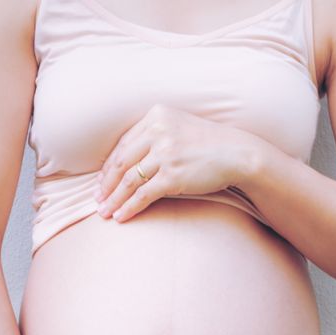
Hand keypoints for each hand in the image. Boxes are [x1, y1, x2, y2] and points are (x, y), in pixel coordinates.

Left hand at [95, 103, 258, 221]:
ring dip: (114, 199)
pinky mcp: (173, 176)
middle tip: (98, 200)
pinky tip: (122, 216)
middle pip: (121, 162)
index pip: (124, 144)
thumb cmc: (211, 144)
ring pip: (129, 180)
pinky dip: (130, 207)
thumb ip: (157, 134)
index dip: (109, 165)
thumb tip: (130, 159)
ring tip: (106, 212)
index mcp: (156, 116)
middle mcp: (158, 132)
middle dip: (106, 184)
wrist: (238, 154)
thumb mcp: (181, 127)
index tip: (102, 181)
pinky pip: (143, 194)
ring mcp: (165, 154)